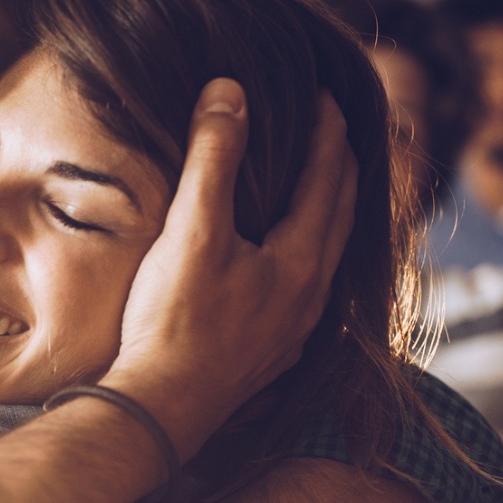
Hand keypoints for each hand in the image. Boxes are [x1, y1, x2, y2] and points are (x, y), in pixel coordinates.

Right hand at [103, 81, 358, 458]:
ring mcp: (295, 329)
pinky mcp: (272, 352)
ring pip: (328, 256)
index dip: (328, 132)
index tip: (324, 95)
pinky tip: (288, 262)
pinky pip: (307, 288)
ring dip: (329, 214)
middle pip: (342, 216)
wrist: (160, 409)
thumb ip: (214, 159)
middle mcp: (310, 296)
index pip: (329, 178)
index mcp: (301, 261)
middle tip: (336, 130)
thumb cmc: (172, 322)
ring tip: (322, 188)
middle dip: (342, 168)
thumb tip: (231, 93)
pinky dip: (307, 255)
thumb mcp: (192, 231)